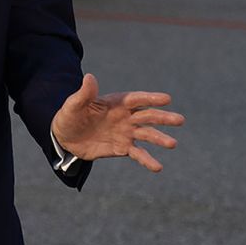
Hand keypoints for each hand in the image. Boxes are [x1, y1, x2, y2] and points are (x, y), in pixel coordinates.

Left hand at [50, 73, 183, 172]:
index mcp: (116, 103)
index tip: (166, 99)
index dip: (151, 98)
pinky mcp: (123, 148)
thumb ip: (84, 94)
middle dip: (163, 118)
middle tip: (180, 120)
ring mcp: (126, 133)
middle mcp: (126, 117)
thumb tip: (89, 77)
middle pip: (147, 116)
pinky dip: (148, 160)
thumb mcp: (73, 105)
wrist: (65, 137)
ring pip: (147, 135)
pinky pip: (138, 154)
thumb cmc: (70, 116)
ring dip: (160, 138)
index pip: (136, 99)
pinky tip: (158, 167)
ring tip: (172, 144)